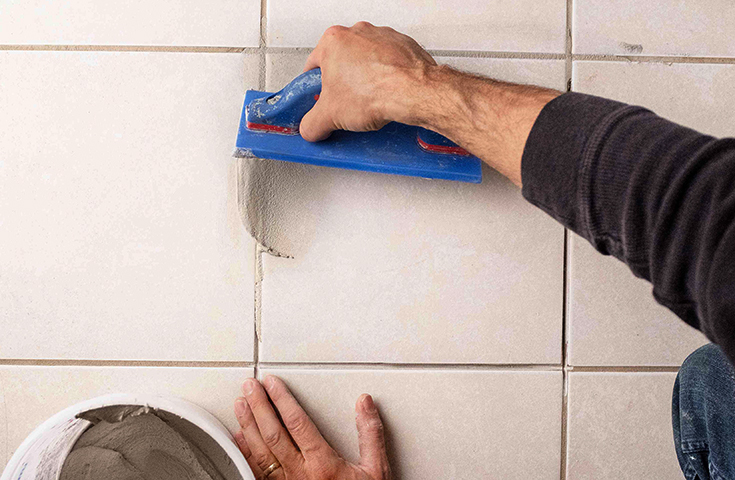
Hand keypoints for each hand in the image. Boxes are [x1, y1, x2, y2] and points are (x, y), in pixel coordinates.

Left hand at [233, 375, 391, 479]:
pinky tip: (240, 440)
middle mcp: (301, 474)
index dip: (282, 400)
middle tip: (250, 387)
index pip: (297, 423)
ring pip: (261, 453)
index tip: (272, 384)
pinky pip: (258, 473)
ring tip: (240, 405)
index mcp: (323, 464)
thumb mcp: (376, 470)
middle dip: (259, 407)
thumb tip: (364, 404)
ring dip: (248, 426)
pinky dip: (246, 453)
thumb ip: (370, 434)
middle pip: (273, 434)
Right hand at [299, 22, 560, 186]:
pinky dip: (392, 93)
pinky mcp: (414, 56)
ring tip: (371, 120)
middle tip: (342, 117)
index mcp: (337, 42)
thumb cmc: (383, 92)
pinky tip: (393, 113)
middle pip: (345, 69)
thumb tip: (310, 133)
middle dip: (343, 93)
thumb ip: (315, 124)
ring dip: (369, 94)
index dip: (310, 92)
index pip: (313, 68)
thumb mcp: (334, 115)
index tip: (309, 107)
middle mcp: (365, 36)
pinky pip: (395, 76)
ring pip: (373, 71)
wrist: (427, 94)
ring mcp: (392, 43)